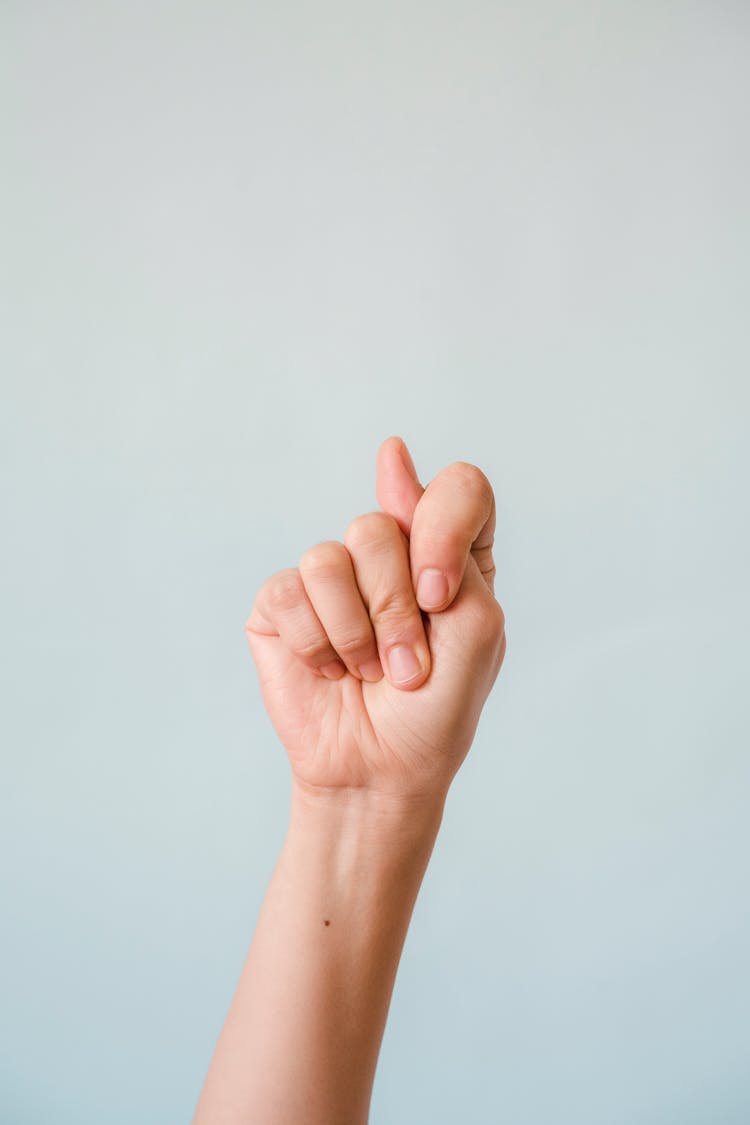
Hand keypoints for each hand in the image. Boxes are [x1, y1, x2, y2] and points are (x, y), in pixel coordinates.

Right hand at [245, 437, 506, 806]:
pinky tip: (330, 670)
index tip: (437, 595)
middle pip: (379, 527)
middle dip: (394, 612)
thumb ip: (448, 541)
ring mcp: (331, 576)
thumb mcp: (477, 626)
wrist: (382, 771)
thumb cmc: (437, 707)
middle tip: (405, 667)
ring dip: (355, 634)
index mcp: (446, 553)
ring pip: (330, 557)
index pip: (457, 488)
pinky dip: (317, 644)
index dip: (443, 530)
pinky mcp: (284, 603)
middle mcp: (388, 554)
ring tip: (366, 673)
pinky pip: (289, 590)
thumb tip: (391, 453)